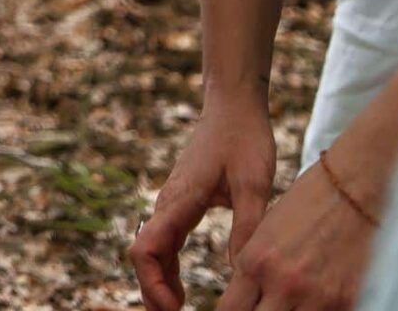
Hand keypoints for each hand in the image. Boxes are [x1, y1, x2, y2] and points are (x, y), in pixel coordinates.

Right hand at [131, 92, 277, 310]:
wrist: (233, 106)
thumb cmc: (244, 138)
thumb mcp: (254, 183)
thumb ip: (247, 227)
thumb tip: (241, 271)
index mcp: (179, 199)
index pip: (146, 248)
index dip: (152, 283)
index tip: (173, 308)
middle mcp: (168, 203)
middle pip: (144, 256)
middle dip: (152, 292)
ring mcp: (171, 203)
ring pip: (151, 252)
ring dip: (158, 284)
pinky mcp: (181, 203)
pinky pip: (164, 243)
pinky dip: (166, 270)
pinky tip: (181, 290)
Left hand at [217, 157, 377, 310]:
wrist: (354, 189)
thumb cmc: (306, 204)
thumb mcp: (266, 232)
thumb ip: (253, 269)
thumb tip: (245, 302)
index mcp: (256, 261)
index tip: (240, 310)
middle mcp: (282, 283)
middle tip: (265, 305)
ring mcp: (316, 295)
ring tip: (290, 303)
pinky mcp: (346, 301)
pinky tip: (314, 302)